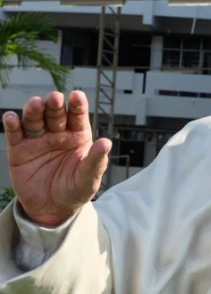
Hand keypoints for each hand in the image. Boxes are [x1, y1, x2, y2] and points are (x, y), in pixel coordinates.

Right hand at [2, 91, 111, 225]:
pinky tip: (11, 118)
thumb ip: (96, 161)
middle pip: (55, 114)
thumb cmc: (76, 190)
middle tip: (54, 98)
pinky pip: (15, 134)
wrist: (52, 209)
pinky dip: (12, 124)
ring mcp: (38, 140)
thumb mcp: (88, 178)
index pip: (78, 116)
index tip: (77, 95)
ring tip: (35, 103)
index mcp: (78, 135)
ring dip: (34, 110)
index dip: (78, 105)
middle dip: (55, 104)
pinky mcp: (19, 150)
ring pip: (35, 120)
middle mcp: (58, 133)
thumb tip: (106, 142)